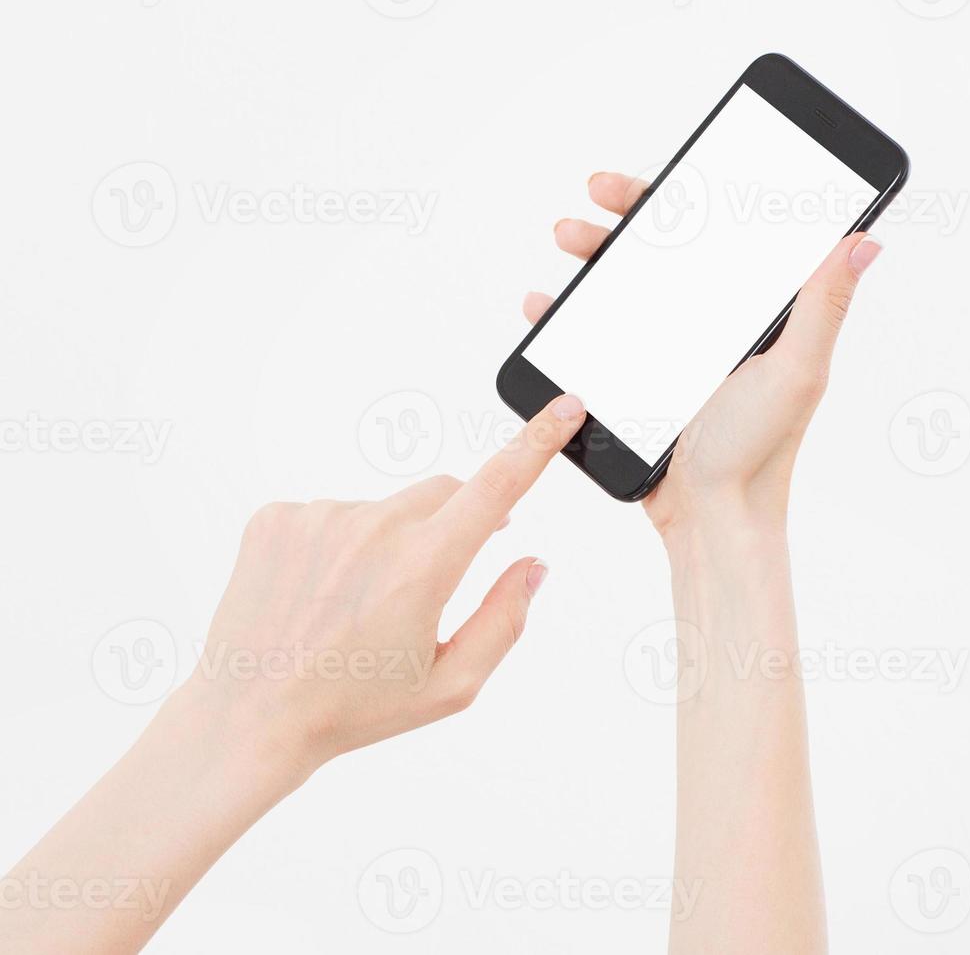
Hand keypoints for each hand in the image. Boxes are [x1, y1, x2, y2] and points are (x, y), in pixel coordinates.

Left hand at [180, 394, 585, 775]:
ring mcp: (319, 517)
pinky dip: (340, 546)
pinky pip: (334, 514)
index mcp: (423, 567)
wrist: (249, 717)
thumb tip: (532, 565)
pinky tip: (320, 595)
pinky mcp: (277, 518)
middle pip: (445, 495)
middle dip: (455, 525)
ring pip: (386, 509)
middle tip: (431, 586)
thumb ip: (506, 619)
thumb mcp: (452, 684)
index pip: (499, 484)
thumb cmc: (352, 707)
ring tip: (356, 607)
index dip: (539, 440)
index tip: (565, 408)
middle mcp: (373, 528)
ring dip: (391, 542)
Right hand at [538, 171, 882, 541]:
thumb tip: (864, 240)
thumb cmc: (761, 451)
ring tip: (567, 238)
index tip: (663, 177)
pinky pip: (598, 334)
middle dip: (630, 215)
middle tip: (597, 195)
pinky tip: (544, 303)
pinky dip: (567, 313)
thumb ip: (823, 305)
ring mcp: (672, 350)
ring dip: (593, 253)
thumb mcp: (797, 371)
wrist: (709, 521)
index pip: (724, 235)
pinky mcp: (638, 379)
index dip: (694, 198)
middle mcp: (715, 323)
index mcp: (756, 313)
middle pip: (668, 249)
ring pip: (627, 284)